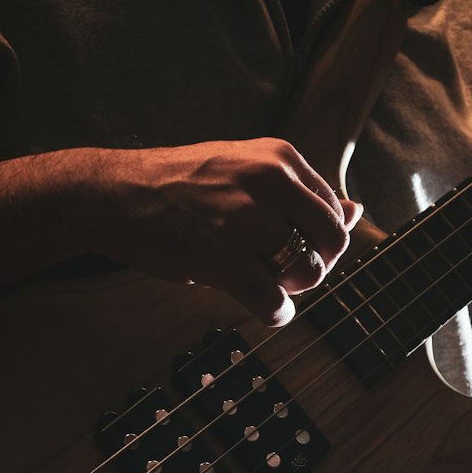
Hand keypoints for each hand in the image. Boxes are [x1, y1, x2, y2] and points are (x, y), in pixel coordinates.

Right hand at [90, 137, 362, 325]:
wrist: (115, 194)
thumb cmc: (181, 187)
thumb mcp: (247, 170)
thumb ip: (301, 192)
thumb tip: (357, 210)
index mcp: (279, 158)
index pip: (334, 210)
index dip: (322, 242)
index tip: (294, 250)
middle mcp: (268, 180)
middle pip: (332, 241)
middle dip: (317, 268)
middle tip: (287, 275)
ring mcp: (243, 218)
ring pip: (304, 272)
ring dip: (290, 290)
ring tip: (262, 284)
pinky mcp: (219, 255)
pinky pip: (273, 300)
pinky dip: (276, 314)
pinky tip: (266, 310)